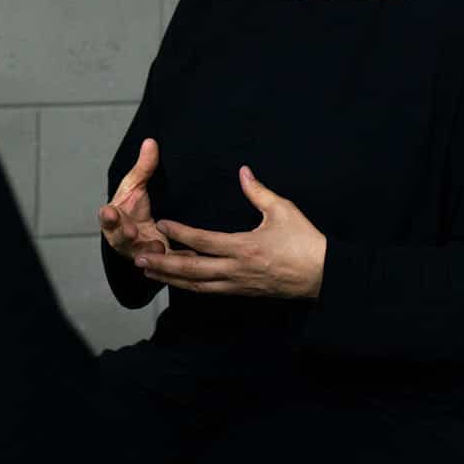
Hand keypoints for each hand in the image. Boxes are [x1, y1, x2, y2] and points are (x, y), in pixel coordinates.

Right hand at [98, 138, 170, 262]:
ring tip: (158, 246)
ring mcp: (136, 251)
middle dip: (124, 234)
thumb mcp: (137, 185)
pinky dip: (172, 259)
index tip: (109, 212)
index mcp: (114, 218)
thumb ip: (144, 167)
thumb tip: (151, 141)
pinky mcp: (153, 261)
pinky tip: (186, 254)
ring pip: (140, 254)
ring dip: (147, 251)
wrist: (141, 229)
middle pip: (120, 238)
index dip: (107, 216)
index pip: (107, 217)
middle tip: (131, 230)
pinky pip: (162, 263)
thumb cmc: (133, 205)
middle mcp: (121, 237)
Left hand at [135, 166, 327, 298]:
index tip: (162, 223)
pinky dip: (190, 286)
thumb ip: (258, 191)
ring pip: (197, 285)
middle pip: (192, 269)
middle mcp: (236, 270)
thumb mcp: (283, 211)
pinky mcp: (243, 293)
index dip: (181, 232)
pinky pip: (210, 291)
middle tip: (139, 257)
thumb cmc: (305, 241)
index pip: (204, 241)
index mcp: (244, 247)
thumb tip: (242, 171)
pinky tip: (177, 281)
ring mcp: (238, 285)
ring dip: (171, 278)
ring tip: (148, 270)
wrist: (324, 276)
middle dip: (163, 263)